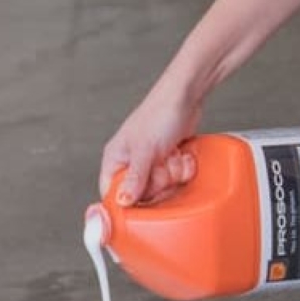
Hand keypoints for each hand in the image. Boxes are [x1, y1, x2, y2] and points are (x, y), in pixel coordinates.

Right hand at [98, 87, 202, 204]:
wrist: (187, 97)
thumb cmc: (159, 113)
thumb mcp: (145, 150)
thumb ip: (134, 178)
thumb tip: (122, 202)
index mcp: (116, 160)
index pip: (112, 194)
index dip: (126, 203)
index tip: (142, 202)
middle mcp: (132, 164)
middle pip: (143, 195)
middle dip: (158, 181)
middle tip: (160, 164)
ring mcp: (152, 163)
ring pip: (163, 188)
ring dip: (173, 172)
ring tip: (171, 154)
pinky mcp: (170, 161)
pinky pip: (178, 179)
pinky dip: (184, 167)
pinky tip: (181, 153)